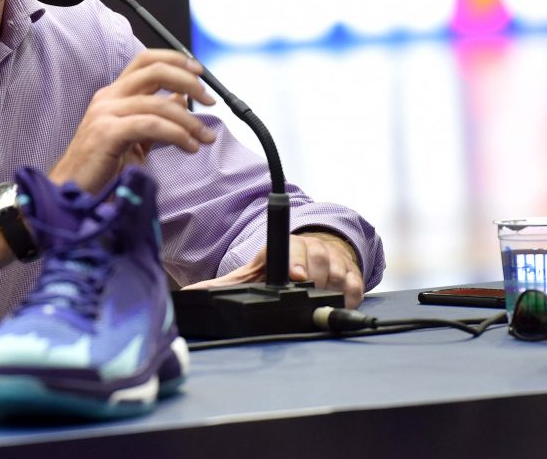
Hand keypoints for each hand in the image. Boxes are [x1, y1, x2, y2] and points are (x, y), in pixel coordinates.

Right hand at [49, 49, 216, 191]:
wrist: (72, 191)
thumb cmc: (102, 168)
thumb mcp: (135, 138)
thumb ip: (156, 117)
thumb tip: (181, 99)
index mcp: (113, 94)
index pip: (146, 61)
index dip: (175, 60)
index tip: (200, 73)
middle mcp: (108, 97)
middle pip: (154, 70)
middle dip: (188, 81)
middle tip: (210, 100)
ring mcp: (105, 113)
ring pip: (158, 103)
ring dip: (189, 120)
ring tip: (205, 138)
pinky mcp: (107, 133)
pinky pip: (151, 126)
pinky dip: (176, 134)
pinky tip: (189, 147)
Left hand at [182, 231, 364, 307]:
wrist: (316, 254)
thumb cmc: (281, 266)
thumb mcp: (253, 273)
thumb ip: (225, 285)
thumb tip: (191, 295)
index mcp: (286, 247)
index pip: (292, 249)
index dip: (295, 262)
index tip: (294, 274)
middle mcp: (312, 249)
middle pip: (318, 264)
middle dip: (312, 279)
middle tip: (306, 290)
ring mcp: (334, 261)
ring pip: (337, 276)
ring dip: (329, 288)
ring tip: (320, 294)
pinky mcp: (352, 274)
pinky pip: (355, 287)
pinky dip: (348, 296)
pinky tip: (338, 298)